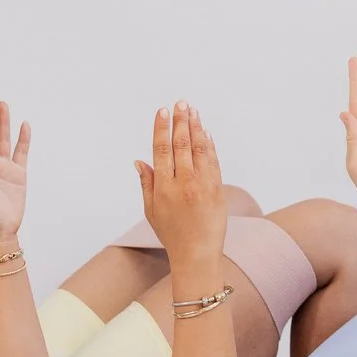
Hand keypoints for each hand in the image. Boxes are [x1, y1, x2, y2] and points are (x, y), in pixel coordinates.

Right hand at [134, 100, 225, 263]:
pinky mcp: (217, 189)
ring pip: (200, 149)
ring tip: (193, 111)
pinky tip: (205, 132)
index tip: (163, 111)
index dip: (162, 128)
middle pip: (182, 144)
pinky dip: (209, 145)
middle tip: (181, 103)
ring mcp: (203, 185)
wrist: (197, 254)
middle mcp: (184, 184)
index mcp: (164, 188)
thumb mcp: (151, 210)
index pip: (162, 150)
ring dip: (196, 127)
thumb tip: (139, 161)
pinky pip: (213, 161)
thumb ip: (146, 183)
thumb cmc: (171, 234)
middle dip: (181, 121)